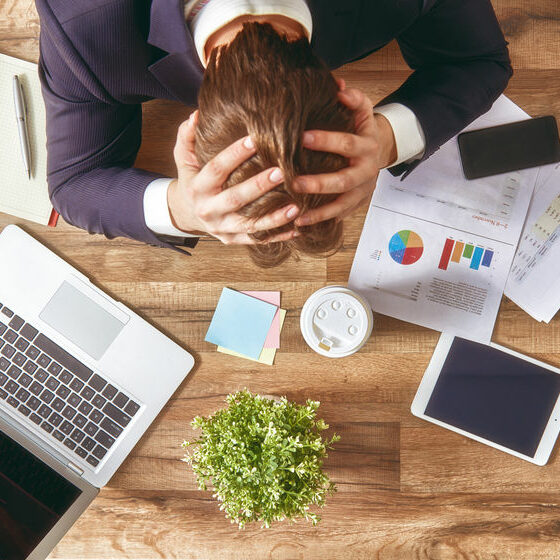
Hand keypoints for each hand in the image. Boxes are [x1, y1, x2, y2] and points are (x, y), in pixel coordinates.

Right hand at [168, 111, 299, 244]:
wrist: (186, 214)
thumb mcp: (183, 158)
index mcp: (197, 188)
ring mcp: (221, 228)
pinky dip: (277, 236)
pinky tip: (296, 230)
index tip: (255, 139)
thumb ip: (187, 136)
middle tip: (281, 172)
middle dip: (258, 186)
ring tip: (295, 207)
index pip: (216, 169)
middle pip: (235, 198)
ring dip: (273, 218)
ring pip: (249, 225)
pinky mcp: (232, 240)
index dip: (234, 154)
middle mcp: (208, 210)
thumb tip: (196, 115)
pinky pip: (256, 240)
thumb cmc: (192, 180)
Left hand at [293, 82, 396, 226]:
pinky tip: (300, 225)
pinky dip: (320, 221)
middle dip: (319, 183)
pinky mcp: (355, 204)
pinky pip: (338, 216)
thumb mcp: (362, 111)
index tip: (301, 138)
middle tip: (294, 182)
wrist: (378, 153)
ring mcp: (362, 191)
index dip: (326, 141)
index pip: (347, 144)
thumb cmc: (360, 130)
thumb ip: (352, 98)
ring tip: (297, 215)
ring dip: (319, 212)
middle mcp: (366, 171)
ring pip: (341, 205)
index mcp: (367, 146)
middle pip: (343, 180)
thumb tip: (337, 86)